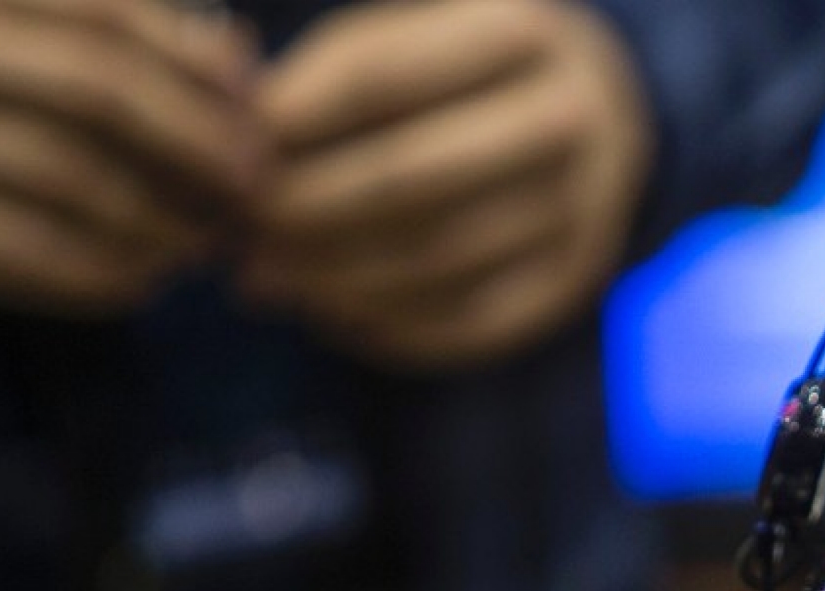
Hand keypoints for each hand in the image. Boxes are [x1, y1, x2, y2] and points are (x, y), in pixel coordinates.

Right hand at [0, 0, 261, 310]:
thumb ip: (82, 32)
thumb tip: (228, 44)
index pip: (95, 8)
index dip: (187, 54)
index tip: (251, 95)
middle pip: (99, 89)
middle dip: (197, 139)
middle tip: (255, 180)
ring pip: (77, 180)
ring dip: (161, 220)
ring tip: (202, 241)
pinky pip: (35, 255)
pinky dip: (104, 273)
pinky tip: (141, 281)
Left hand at [241, 0, 650, 369]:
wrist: (599, 115)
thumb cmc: (461, 69)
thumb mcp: (405, 32)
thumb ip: (319, 73)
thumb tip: (232, 132)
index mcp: (520, 31)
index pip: (380, 80)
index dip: (290, 120)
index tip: (225, 148)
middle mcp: (566, 120)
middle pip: (408, 179)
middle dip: (305, 210)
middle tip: (240, 228)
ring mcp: (580, 208)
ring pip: (435, 259)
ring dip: (334, 278)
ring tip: (267, 277)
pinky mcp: (573, 279)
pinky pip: (469, 320)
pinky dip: (387, 324)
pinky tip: (331, 312)